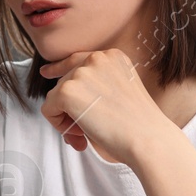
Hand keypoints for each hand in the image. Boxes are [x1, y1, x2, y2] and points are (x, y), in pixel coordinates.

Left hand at [38, 49, 171, 167]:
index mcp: (113, 57)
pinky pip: (48, 109)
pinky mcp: (67, 91)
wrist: (148, 139)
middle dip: (71, 109)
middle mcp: (96, 59)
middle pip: (65, 81)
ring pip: (55, 96)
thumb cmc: (139, 125)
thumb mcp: (121, 91)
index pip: (77, 59)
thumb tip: (62, 96)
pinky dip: (59, 125)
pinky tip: (80, 135)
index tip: (47, 72)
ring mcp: (81, 73)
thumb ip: (96, 86)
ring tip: (86, 135)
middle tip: (85, 132)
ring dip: (66, 119)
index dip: (59, 69)